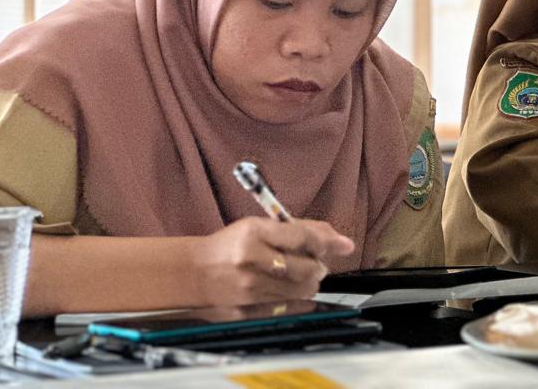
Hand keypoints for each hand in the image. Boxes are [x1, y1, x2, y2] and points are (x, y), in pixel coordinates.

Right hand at [191, 216, 354, 305]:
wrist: (193, 273)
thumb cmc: (230, 246)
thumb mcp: (259, 226)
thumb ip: (298, 229)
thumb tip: (338, 240)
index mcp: (253, 233)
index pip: (302, 237)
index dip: (327, 241)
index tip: (344, 245)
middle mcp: (251, 260)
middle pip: (306, 267)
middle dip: (318, 266)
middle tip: (315, 263)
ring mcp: (248, 288)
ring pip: (301, 290)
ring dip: (309, 283)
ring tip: (299, 276)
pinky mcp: (246, 310)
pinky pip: (287, 307)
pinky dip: (296, 299)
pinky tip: (289, 291)